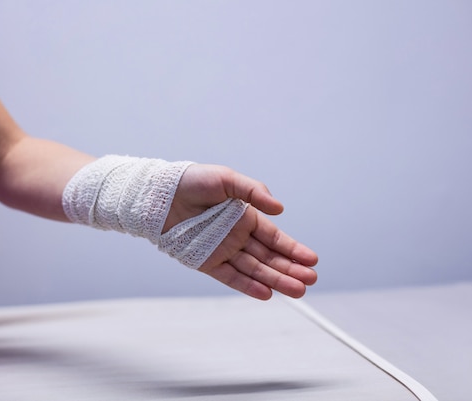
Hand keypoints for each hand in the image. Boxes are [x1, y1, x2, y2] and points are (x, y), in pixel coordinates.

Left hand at [164, 164, 317, 299]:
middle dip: (290, 269)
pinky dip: (247, 285)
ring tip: (297, 290)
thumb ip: (254, 192)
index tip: (312, 260)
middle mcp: (236, 237)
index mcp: (245, 217)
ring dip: (275, 280)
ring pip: (254, 270)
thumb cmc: (192, 181)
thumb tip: (280, 209)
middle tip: (310, 280)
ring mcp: (222, 251)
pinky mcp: (205, 261)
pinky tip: (267, 293)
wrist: (160, 194)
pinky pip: (230, 276)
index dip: (293, 249)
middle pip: (268, 258)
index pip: (274, 238)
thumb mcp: (227, 179)